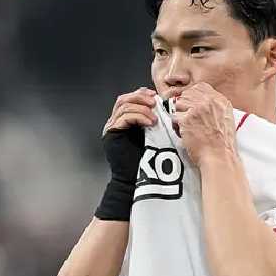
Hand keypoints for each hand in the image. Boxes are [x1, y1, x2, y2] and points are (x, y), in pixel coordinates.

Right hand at [96, 87, 156, 220]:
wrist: (135, 180)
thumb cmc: (147, 162)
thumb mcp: (153, 135)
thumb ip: (153, 121)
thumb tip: (163, 108)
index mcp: (124, 120)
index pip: (129, 99)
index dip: (141, 95)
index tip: (155, 97)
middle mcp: (115, 122)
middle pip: (123, 99)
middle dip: (140, 98)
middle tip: (154, 102)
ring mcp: (112, 127)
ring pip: (124, 106)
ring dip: (141, 108)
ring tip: (155, 117)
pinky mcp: (111, 134)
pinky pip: (123, 118)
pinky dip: (138, 116)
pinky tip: (150, 123)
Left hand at [173, 82, 234, 167]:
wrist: (220, 156)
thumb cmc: (222, 143)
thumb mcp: (226, 118)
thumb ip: (214, 106)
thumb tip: (200, 101)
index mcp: (220, 100)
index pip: (199, 87)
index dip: (192, 96)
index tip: (192, 106)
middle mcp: (209, 101)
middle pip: (186, 94)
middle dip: (185, 106)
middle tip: (190, 119)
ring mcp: (197, 109)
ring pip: (178, 105)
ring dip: (180, 116)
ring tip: (188, 127)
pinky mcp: (186, 119)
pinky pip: (174, 118)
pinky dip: (177, 127)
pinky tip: (185, 134)